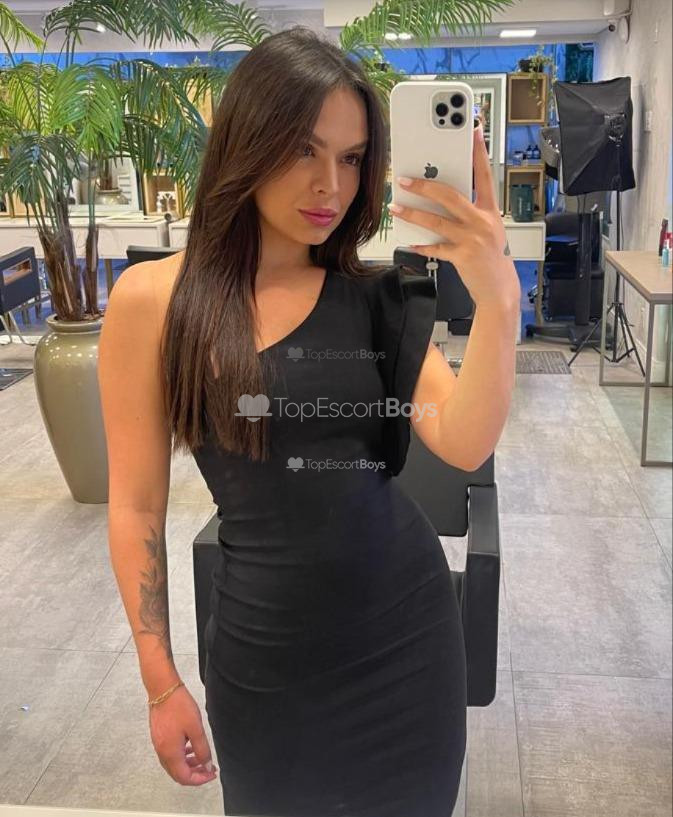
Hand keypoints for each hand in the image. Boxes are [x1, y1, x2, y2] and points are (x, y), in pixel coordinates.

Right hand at [148, 683, 218, 785]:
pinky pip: (170, 754)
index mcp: (170, 753)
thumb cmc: (178, 706)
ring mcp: (158, 744)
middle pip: (178, 774)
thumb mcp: (196, 728)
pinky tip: (190, 747)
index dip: (200, 779)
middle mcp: (162, 752)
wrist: (162, 689)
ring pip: (174, 764)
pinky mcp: (158, 736)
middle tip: (209, 768)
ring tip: (202, 757)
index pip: (185, 778)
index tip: (212, 773)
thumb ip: (202, 749)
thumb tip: (207, 766)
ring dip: (188, 765)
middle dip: (195, 774)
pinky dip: (181, 755)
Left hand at [390, 123, 521, 310]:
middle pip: (451, 196)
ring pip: (437, 221)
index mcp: (490, 210)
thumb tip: (442, 196)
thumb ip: (470, 211)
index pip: (484, 175)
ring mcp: (473, 239)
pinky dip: (421, 245)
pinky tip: (410, 242)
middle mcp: (482, 221)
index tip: (472, 131)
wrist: (499, 288)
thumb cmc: (491, 258)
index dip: (478, 152)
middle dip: (425, 186)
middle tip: (405, 179)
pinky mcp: (463, 256)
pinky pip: (436, 248)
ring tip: (396, 208)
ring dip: (413, 214)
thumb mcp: (487, 229)